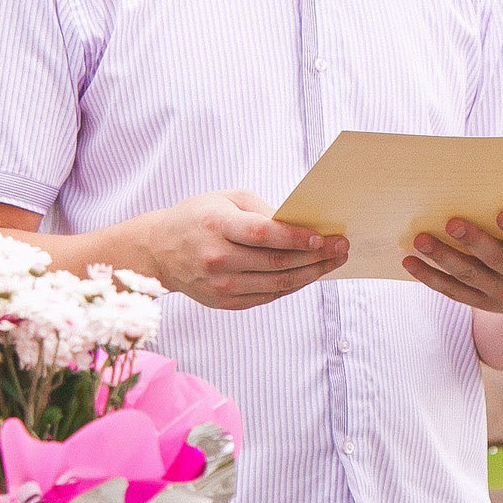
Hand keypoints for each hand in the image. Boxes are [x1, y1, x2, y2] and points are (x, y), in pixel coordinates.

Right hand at [136, 190, 347, 309]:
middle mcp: (218, 259)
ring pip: (277, 283)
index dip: (296, 238)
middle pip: (276, 262)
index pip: (264, 235)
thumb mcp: (226, 199)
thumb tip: (300, 225)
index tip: (323, 237)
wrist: (160, 251)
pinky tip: (310, 274)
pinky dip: (293, 285)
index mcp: (217, 227)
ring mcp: (221, 286)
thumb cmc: (198, 217)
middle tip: (342, 248)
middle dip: (316, 257)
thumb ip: (262, 211)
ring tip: (334, 262)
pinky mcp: (225, 303)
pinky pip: (268, 295)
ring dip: (312, 274)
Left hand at [402, 160, 502, 320]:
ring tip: (421, 240)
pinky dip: (430, 278)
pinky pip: (452, 291)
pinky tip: (409, 262)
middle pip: (496, 260)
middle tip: (451, 222)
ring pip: (469, 276)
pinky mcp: (480, 301)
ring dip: (443, 259)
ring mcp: (500, 292)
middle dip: (474, 242)